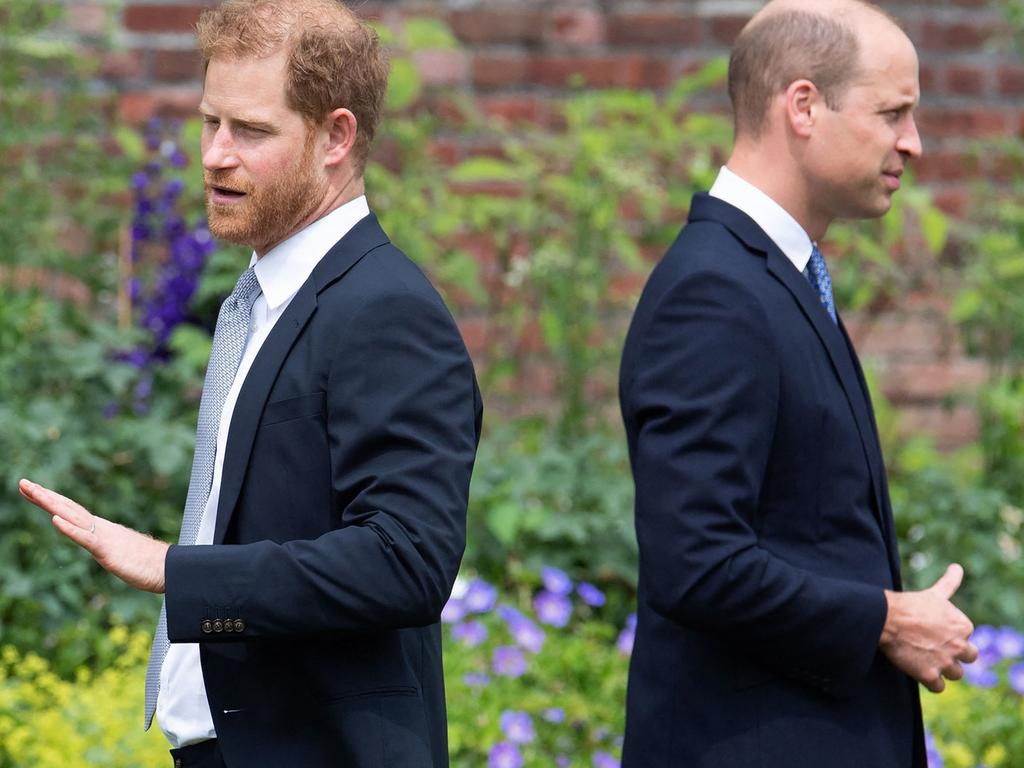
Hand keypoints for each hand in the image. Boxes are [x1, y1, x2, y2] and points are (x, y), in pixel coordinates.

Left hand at [19, 478, 167, 592]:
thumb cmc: (147, 563)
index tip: (32, 489)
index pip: (71, 511)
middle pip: (68, 508)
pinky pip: (86, 538)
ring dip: (52, 504)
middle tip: (23, 482)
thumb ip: (109, 546)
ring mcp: (104, 537)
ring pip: (73, 517)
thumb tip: (103, 545)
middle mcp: (101, 528)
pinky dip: (70, 529)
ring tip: (33, 492)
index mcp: (101, 529)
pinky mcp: (108, 551)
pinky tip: (55, 521)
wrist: (169, 568)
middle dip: (44, 495)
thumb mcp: (120, 553)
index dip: (51, 499)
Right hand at [879, 563, 977, 692]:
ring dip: (944, 669)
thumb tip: (957, 567)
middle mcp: (959, 645)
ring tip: (927, 660)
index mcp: (963, 625)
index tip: (935, 631)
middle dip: (954, 655)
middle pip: (968, 657)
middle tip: (935, 648)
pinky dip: (931, 682)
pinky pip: (939, 687)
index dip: (951, 635)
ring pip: (956, 674)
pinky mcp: (930, 675)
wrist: (885, 618)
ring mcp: (945, 662)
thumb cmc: (909, 604)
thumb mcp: (934, 594)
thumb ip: (949, 582)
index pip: (966, 637)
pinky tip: (920, 671)